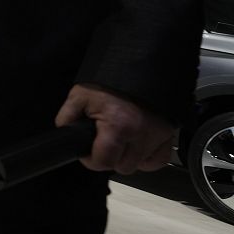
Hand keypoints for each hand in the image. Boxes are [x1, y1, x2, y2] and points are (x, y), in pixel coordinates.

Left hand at [55, 84, 175, 174]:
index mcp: (117, 126)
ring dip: (128, 158)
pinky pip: (159, 160)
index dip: (91, 160)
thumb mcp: (80, 95)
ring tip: (119, 141)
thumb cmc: (108, 82)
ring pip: (140, 166)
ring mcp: (157, 135)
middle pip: (122, 167)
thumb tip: (65, 133)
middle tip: (103, 143)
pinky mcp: (168, 134)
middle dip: (110, 158)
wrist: (135, 66)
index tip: (88, 152)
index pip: (104, 162)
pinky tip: (136, 147)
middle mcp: (140, 134)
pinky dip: (147, 158)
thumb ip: (68, 116)